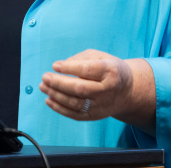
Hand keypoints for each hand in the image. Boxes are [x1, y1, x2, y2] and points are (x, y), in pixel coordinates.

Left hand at [39, 49, 154, 132]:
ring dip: (56, 95)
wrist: (127, 91)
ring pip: (76, 103)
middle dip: (59, 83)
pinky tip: (49, 100)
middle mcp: (107, 90)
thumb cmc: (108, 69)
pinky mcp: (96, 116)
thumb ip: (80, 59)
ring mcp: (102, 105)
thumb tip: (60, 66)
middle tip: (44, 77)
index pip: (88, 70)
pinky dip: (60, 109)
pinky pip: (75, 115)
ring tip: (43, 87)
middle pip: (80, 88)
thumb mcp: (99, 56)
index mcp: (110, 71)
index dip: (69, 68)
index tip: (55, 66)